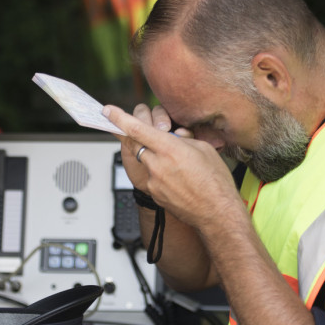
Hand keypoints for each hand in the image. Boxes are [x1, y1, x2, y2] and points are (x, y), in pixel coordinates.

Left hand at [105, 104, 240, 230]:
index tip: (107, 111)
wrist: (217, 214)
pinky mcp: (154, 194)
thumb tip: (174, 136)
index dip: (119, 118)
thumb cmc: (215, 182)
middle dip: (135, 136)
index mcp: (170, 149)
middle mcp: (157, 165)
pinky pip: (151, 176)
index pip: (137, 129)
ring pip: (144, 160)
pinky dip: (159, 172)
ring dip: (152, 155)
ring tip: (175, 162)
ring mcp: (153, 181)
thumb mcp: (204, 149)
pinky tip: (177, 178)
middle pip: (134, 144)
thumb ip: (183, 140)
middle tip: (142, 132)